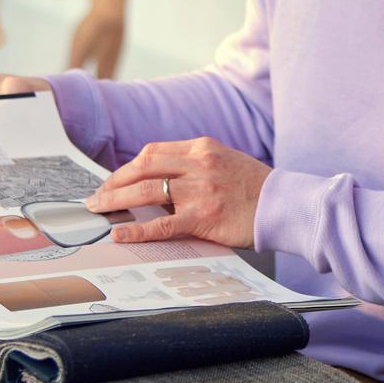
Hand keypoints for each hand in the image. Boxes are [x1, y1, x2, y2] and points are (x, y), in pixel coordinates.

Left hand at [85, 137, 268, 246]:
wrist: (286, 205)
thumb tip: (161, 184)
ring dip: (116, 200)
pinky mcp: (204, 217)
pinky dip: (137, 230)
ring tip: (100, 210)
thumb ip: (195, 167)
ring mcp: (201, 190)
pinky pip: (163, 224)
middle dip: (114, 182)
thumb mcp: (225, 163)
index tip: (114, 180)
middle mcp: (199, 164)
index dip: (127, 167)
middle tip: (97, 197)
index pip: (153, 152)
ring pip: (146, 191)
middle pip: (143, 166)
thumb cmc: (256, 189)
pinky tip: (121, 234)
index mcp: (202, 147)